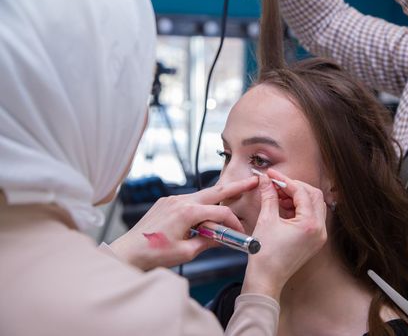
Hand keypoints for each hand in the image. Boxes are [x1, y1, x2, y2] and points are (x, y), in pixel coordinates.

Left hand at [109, 176, 257, 270]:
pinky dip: (200, 205)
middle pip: (215, 191)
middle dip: (235, 187)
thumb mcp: (186, 252)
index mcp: (187, 212)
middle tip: (252, 181)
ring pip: (202, 195)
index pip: (221, 212)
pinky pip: (189, 200)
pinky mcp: (166, 202)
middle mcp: (180, 200)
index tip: (239, 232)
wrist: (128, 252)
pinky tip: (205, 214)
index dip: (233, 222)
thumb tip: (222, 238)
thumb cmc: (154, 254)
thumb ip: (208, 242)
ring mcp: (172, 199)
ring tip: (232, 198)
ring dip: (217, 199)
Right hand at [242, 169, 326, 300]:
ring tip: (277, 196)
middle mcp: (320, 230)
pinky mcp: (314, 241)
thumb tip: (267, 180)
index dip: (285, 181)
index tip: (271, 175)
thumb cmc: (265, 254)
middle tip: (276, 184)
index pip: (301, 192)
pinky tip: (283, 207)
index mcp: (310, 224)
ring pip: (314, 205)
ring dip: (298, 197)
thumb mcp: (266, 220)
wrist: (266, 279)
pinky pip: (312, 217)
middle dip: (294, 187)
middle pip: (313, 196)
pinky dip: (299, 209)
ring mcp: (319, 236)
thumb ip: (269, 196)